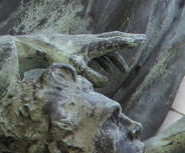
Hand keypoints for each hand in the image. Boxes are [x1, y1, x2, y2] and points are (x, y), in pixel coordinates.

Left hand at [16, 32, 144, 86]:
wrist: (42, 47)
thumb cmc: (58, 56)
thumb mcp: (77, 68)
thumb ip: (93, 77)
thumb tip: (107, 81)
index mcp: (94, 44)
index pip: (116, 41)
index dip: (130, 42)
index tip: (142, 41)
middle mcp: (92, 41)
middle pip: (115, 39)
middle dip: (129, 41)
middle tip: (143, 40)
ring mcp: (86, 44)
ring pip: (107, 48)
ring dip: (116, 59)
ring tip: (123, 71)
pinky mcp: (80, 49)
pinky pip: (98, 54)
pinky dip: (106, 61)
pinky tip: (107, 72)